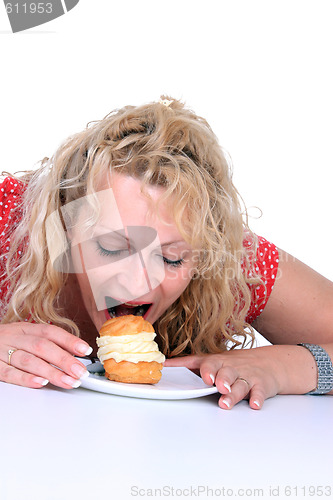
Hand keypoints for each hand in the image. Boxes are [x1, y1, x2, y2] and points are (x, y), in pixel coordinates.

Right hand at [0, 322, 92, 388]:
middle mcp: (15, 338)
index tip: (85, 350)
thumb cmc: (7, 342)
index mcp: (25, 328)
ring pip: (29, 361)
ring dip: (51, 372)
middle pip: (42, 347)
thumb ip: (47, 344)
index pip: (50, 332)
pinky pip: (9, 373)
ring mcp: (2, 352)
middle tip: (80, 372)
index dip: (69, 340)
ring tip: (68, 381)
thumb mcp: (26, 336)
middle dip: (64, 360)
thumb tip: (75, 354)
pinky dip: (26, 379)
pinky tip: (41, 383)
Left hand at [164, 345, 316, 409]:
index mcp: (218, 362)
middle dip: (221, 379)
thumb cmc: (236, 364)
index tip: (202, 376)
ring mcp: (247, 376)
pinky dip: (258, 398)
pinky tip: (254, 404)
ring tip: (226, 402)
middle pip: (226, 372)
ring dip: (233, 393)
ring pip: (240, 385)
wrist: (270, 363)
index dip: (205, 369)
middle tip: (216, 386)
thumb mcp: (215, 360)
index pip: (209, 363)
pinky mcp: (261, 385)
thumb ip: (190, 364)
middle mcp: (232, 368)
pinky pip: (260, 392)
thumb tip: (165, 364)